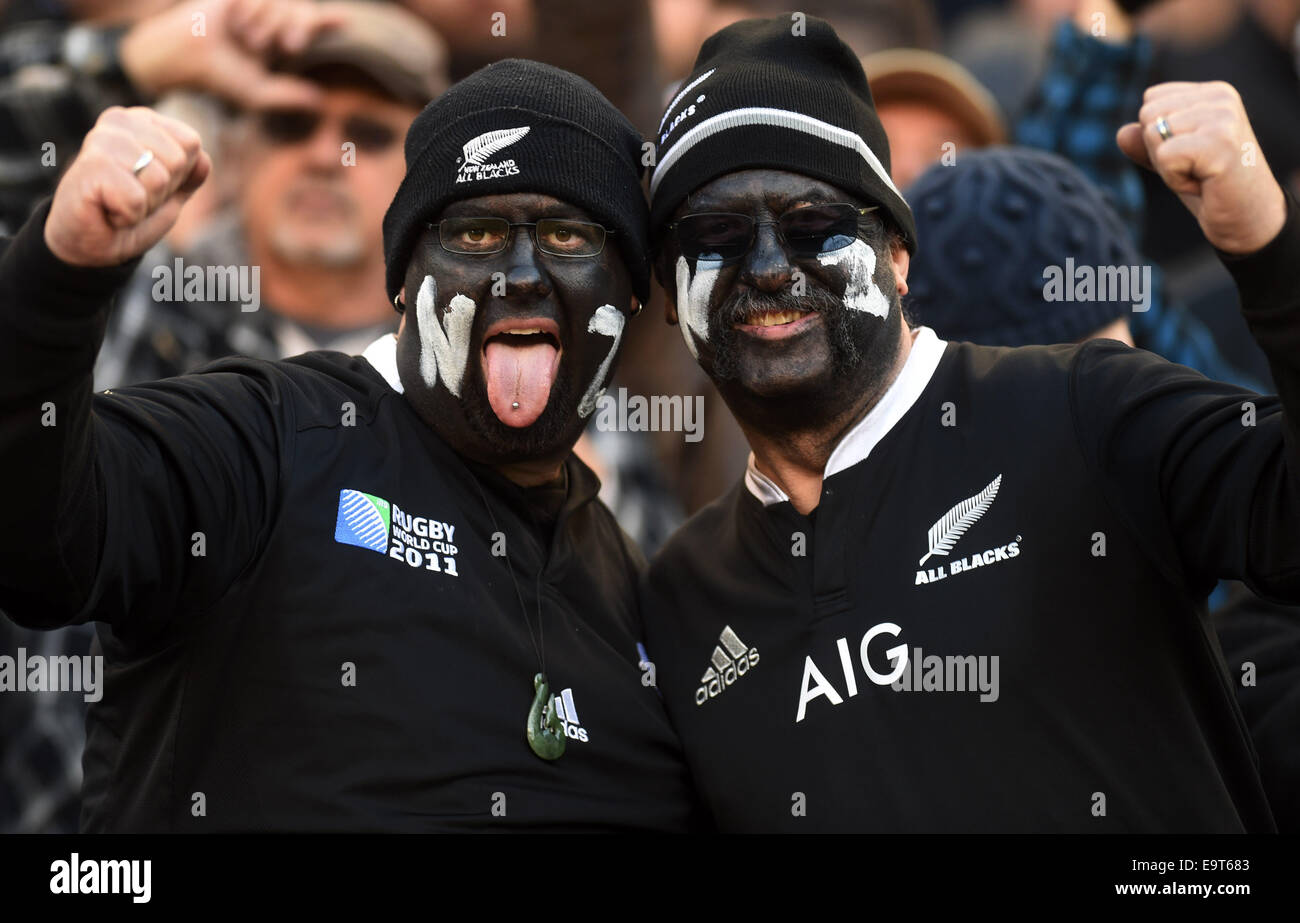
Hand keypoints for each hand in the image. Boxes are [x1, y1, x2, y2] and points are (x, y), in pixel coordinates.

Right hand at [44, 107, 210, 266]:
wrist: (90, 242)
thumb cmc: (129, 212)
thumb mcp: (170, 193)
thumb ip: (191, 174)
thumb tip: (204, 159)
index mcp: (142, 120)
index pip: (191, 143)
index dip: (178, 176)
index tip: (149, 184)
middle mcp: (120, 121)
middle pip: (178, 160)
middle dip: (162, 192)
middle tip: (133, 197)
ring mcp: (102, 140)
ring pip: (159, 180)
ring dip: (145, 205)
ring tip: (119, 203)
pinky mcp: (91, 166)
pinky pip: (136, 199)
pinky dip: (128, 216)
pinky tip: (107, 210)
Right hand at [119, 0, 346, 109]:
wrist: (185, 56)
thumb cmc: (220, 78)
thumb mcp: (257, 95)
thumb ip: (289, 97)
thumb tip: (321, 99)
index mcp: (277, 44)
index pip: (308, 30)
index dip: (327, 23)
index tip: (346, 21)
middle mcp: (269, 22)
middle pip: (303, 13)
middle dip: (302, 27)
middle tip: (290, 46)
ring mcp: (254, 6)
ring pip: (284, 5)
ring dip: (269, 24)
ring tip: (246, 39)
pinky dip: (253, 13)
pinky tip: (236, 22)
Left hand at [1117, 81, 1286, 253]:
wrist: (1248, 218)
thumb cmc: (1211, 187)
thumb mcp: (1172, 159)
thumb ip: (1147, 143)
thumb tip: (1122, 133)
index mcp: (1212, 93)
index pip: (1151, 99)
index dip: (1158, 136)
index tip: (1191, 154)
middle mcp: (1221, 97)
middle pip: (1148, 115)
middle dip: (1159, 151)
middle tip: (1196, 168)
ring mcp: (1223, 117)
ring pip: (1152, 134)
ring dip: (1168, 167)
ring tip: (1201, 175)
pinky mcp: (1219, 142)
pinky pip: (1164, 157)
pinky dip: (1175, 180)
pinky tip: (1204, 184)